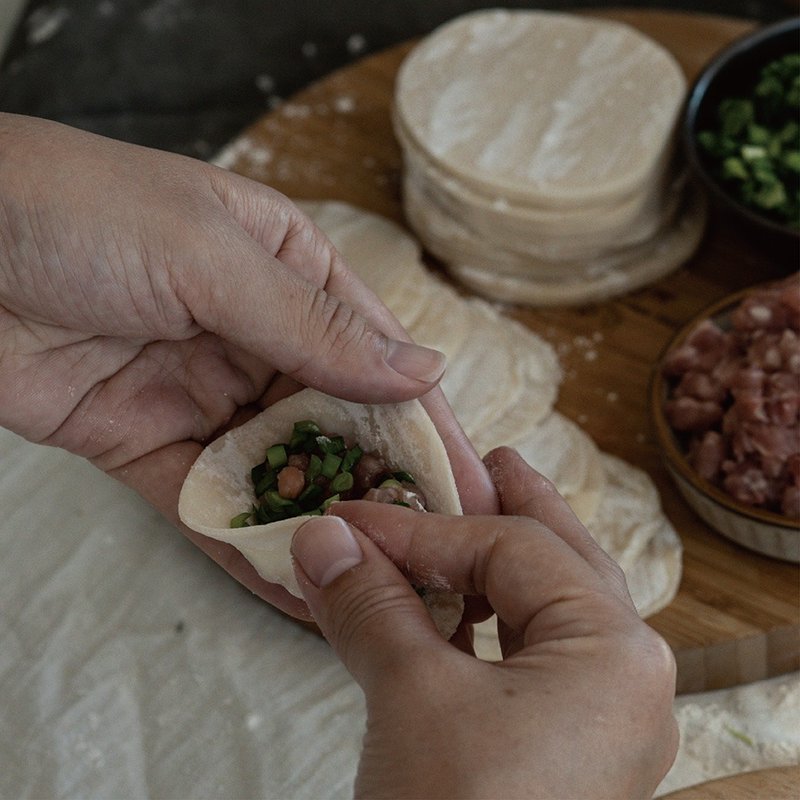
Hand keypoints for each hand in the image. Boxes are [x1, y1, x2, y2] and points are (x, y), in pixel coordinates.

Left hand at [0, 113, 496, 615]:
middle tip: (436, 560)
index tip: (472, 488)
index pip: (378, 356)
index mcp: (288, 272)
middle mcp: (256, 334)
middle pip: (338, 422)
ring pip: (280, 471)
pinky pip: (210, 504)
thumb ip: (317, 325)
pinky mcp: (149, 445)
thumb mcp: (215, 256)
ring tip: (377, 592)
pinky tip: (294, 591)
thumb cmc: (81, 212)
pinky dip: (247, 547)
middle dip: (384, 488)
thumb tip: (424, 370)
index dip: (428, 424)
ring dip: (322, 527)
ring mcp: (204, 394)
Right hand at [291, 447, 677, 798]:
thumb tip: (320, 537)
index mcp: (615, 649)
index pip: (508, 550)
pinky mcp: (573, 751)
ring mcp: (607, 718)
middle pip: (566, 559)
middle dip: (518, 507)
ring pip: (556, 608)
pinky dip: (496, 622)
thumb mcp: (409, 698)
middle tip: (489, 460)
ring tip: (480, 518)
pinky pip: (540, 658)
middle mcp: (629, 676)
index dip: (419, 528)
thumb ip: (369, 603)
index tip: (349, 519)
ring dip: (506, 564)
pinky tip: (466, 611)